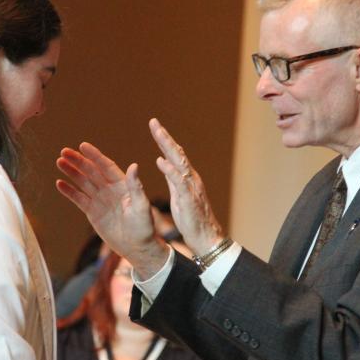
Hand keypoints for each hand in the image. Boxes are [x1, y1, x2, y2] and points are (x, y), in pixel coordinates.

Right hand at [56, 142, 168, 277]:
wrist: (137, 248)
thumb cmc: (144, 227)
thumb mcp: (142, 206)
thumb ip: (135, 187)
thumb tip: (134, 166)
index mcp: (122, 184)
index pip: (105, 166)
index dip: (94, 156)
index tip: (82, 146)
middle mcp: (110, 189)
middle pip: (91, 171)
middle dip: (78, 161)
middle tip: (64, 152)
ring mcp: (100, 200)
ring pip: (83, 182)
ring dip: (71, 172)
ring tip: (59, 162)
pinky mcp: (92, 212)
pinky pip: (78, 198)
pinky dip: (69, 191)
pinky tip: (59, 183)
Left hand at [149, 118, 223, 255]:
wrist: (206, 237)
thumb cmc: (191, 218)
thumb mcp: (178, 194)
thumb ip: (172, 179)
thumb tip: (164, 162)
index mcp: (186, 177)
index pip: (174, 154)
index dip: (164, 140)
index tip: (154, 126)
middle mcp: (191, 178)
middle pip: (177, 153)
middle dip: (165, 137)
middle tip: (153, 122)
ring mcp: (191, 187)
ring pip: (180, 162)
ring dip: (168, 147)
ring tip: (158, 134)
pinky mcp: (189, 199)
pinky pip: (179, 182)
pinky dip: (170, 170)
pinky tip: (160, 161)